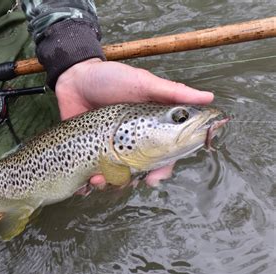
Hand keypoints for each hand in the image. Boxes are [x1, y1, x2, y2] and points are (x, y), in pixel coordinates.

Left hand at [55, 58, 213, 185]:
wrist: (75, 76)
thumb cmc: (111, 77)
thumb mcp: (142, 83)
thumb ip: (172, 93)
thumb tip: (209, 98)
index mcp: (146, 129)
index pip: (161, 156)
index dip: (161, 170)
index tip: (154, 177)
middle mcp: (128, 143)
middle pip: (136, 173)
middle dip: (130, 182)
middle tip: (123, 182)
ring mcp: (105, 148)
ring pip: (112, 177)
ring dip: (107, 183)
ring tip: (97, 179)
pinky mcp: (85, 151)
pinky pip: (87, 175)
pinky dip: (86, 184)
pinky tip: (84, 184)